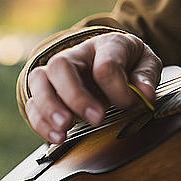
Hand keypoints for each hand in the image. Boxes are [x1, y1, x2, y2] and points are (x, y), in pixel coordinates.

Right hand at [25, 32, 161, 143]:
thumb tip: (144, 93)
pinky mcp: (48, 90)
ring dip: (50, 107)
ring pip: (40, 80)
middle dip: (75, 95)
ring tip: (66, 127)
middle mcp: (78, 54)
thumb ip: (146, 76)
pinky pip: (33, 103)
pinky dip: (41, 122)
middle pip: (61, 65)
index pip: (106, 64)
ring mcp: (59, 71)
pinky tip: (57, 136)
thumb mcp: (146, 63)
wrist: (113, 57)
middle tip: (95, 118)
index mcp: (107, 44)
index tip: (130, 104)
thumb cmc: (129, 61)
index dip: (118, 89)